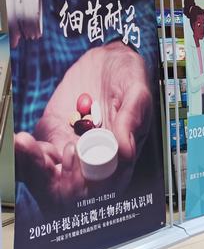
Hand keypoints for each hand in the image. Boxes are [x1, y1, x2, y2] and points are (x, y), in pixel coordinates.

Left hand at [15, 41, 152, 212]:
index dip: (90, 182)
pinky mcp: (54, 138)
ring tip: (26, 143)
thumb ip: (132, 119)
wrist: (105, 59)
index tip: (76, 156)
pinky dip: (26, 154)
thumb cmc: (128, 75)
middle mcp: (98, 158)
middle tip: (47, 153)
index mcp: (123, 154)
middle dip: (57, 179)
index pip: (108, 185)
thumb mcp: (136, 91)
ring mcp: (75, 150)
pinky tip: (22, 141)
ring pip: (52, 177)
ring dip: (36, 167)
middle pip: (76, 189)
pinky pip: (38, 157)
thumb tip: (126, 152)